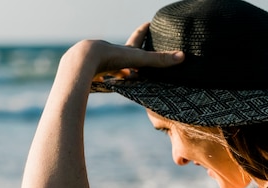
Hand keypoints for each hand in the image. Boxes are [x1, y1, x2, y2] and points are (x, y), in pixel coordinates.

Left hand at [59, 23, 183, 89]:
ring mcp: (104, 64)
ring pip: (116, 65)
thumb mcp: (139, 58)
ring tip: (130, 73)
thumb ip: (160, 60)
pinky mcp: (96, 74)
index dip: (144, 30)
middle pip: (127, 51)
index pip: (138, 36)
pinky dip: (111, 80)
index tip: (150, 23)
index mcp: (126, 49)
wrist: (83, 62)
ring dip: (123, 68)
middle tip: (142, 48)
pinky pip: (106, 77)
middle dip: (134, 50)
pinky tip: (110, 84)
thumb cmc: (111, 57)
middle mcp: (115, 54)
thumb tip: (183, 57)